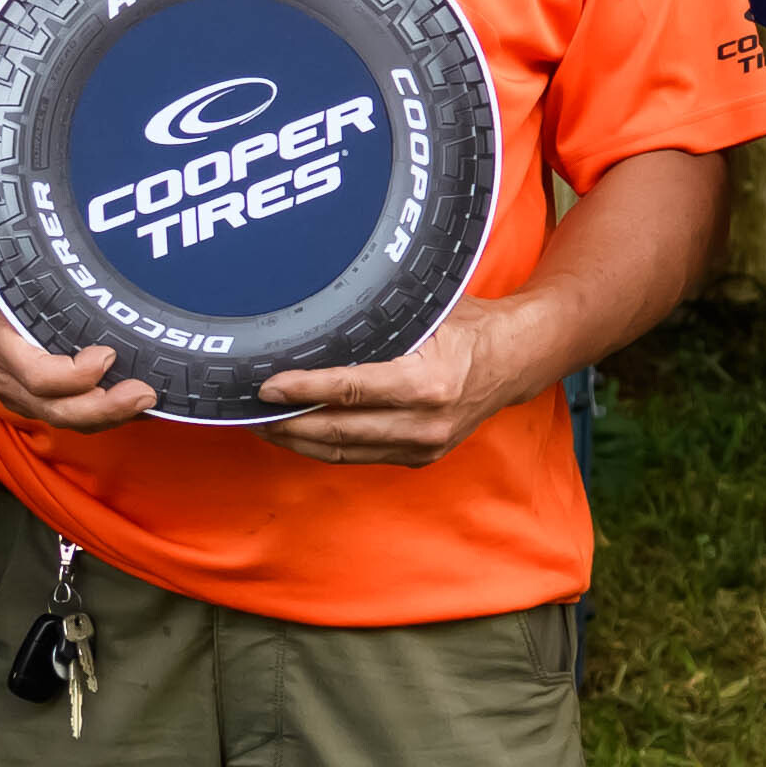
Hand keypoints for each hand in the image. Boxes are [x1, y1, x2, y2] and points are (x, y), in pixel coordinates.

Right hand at [0, 248, 154, 433]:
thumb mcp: (14, 273)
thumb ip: (48, 280)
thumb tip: (100, 274)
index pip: (37, 375)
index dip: (76, 375)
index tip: (109, 354)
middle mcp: (2, 376)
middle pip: (56, 410)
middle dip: (104, 407)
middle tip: (143, 393)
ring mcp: (13, 396)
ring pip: (63, 420)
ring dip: (108, 416)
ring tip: (144, 402)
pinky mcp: (28, 404)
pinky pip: (66, 418)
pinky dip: (101, 416)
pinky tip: (130, 406)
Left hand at [262, 292, 537, 467]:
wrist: (517, 360)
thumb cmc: (470, 325)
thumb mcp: (428, 309)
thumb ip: (381, 318)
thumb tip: (320, 313)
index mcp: (428, 382)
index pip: (350, 390)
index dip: (303, 390)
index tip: (267, 387)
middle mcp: (425, 423)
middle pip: (339, 431)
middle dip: (288, 425)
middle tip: (248, 413)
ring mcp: (423, 446)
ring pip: (344, 452)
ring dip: (300, 441)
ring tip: (263, 426)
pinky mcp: (420, 457)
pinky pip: (361, 456)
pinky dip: (326, 447)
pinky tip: (299, 433)